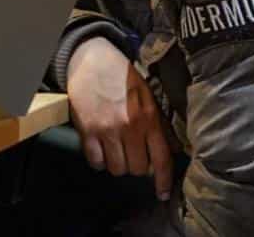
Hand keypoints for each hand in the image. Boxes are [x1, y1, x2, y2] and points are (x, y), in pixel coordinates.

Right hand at [67, 37, 172, 200]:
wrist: (91, 59)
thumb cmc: (121, 76)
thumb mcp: (147, 95)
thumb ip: (156, 121)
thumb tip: (166, 147)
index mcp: (148, 118)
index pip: (160, 158)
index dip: (162, 180)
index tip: (162, 193)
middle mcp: (129, 127)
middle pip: (137, 168)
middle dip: (136, 166)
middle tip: (132, 155)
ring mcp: (107, 130)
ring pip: (116, 168)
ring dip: (117, 163)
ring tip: (115, 150)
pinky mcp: (87, 130)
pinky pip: (95, 161)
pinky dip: (98, 160)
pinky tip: (100, 149)